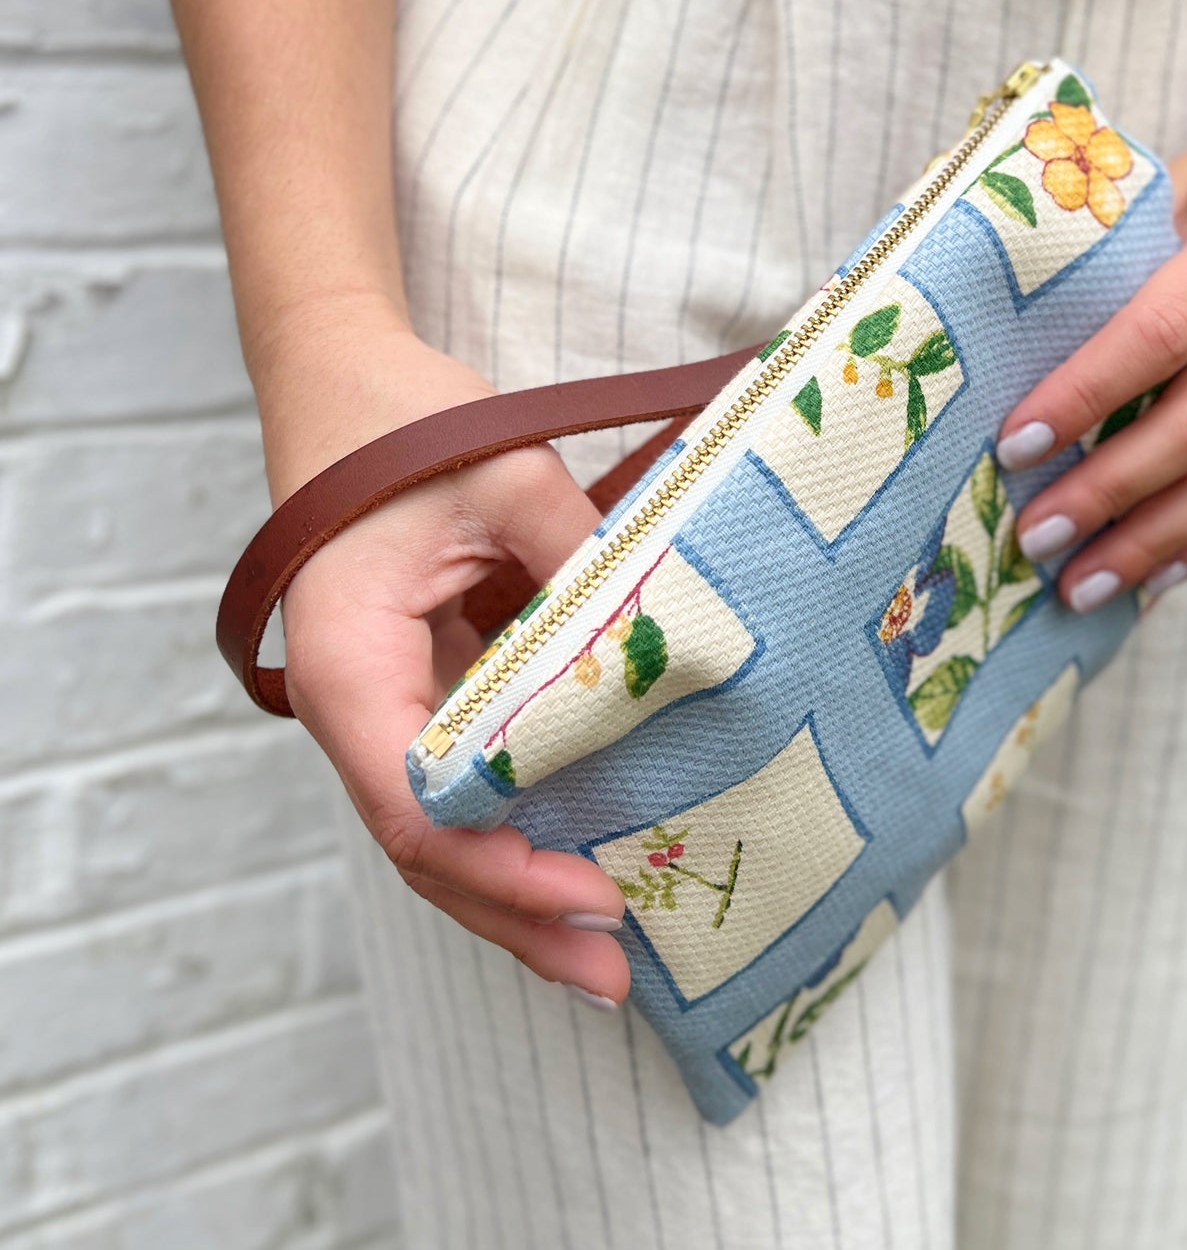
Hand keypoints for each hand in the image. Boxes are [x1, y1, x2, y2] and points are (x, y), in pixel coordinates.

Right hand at [260, 307, 630, 1003]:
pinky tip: (579, 862)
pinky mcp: (417, 693)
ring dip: (515, 893)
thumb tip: (670, 631)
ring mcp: (382, 708)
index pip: (414, 806)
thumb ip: (580, 551)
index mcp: (349, 666)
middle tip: (614, 975)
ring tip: (603, 958)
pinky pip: (460, 784)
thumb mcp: (502, 472)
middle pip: (426, 848)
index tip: (592, 893)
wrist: (341, 385)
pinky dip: (516, 832)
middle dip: (516, 917)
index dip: (500, 868)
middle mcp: (354, 708)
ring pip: (441, 831)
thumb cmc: (401, 426)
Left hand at [996, 77, 1186, 609]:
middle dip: (1109, 491)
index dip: (1086, 394)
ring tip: (1078, 584)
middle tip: (1033, 535)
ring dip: (1151, 539)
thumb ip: (1106, 245)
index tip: (1014, 442)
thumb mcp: (1175, 180)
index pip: (1162, 331)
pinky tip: (1150, 578)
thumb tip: (992, 320)